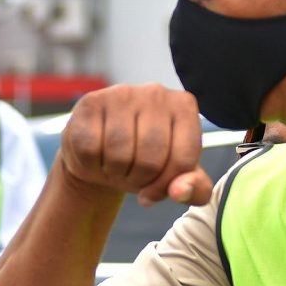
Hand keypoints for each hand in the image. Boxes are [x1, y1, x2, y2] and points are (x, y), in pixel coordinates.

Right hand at [59, 84, 211, 206]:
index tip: (154, 191)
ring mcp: (121, 93)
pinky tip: (95, 156)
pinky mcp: (90, 102)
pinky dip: (91, 164)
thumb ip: (194, 189)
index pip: (183, 160)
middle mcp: (156, 93)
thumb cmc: (145, 162)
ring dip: (115, 173)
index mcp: (184, 107)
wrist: (102, 149)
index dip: (166, 186)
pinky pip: (90, 149)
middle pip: (150, 159)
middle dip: (139, 180)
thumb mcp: (176, 178)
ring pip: (119, 155)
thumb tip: (180, 192)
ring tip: (115, 166)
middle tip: (131, 175)